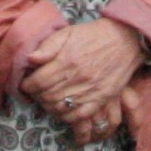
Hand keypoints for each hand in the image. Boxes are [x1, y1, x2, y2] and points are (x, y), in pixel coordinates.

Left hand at [22, 19, 143, 131]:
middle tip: (35, 94)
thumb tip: (30, 59)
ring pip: (61, 108)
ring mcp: (90, 90)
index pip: (39, 81)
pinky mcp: (102, 98)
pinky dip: (67, 117)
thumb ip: (47, 46)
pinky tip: (62, 111)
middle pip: (48, 96)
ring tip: (46, 101)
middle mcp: (77, 77)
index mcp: (66, 60)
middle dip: (37, 97)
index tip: (26, 85)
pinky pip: (80, 116)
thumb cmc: (93, 35)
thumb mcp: (67, 32)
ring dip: (49, 107)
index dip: (28, 86)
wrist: (124, 40)